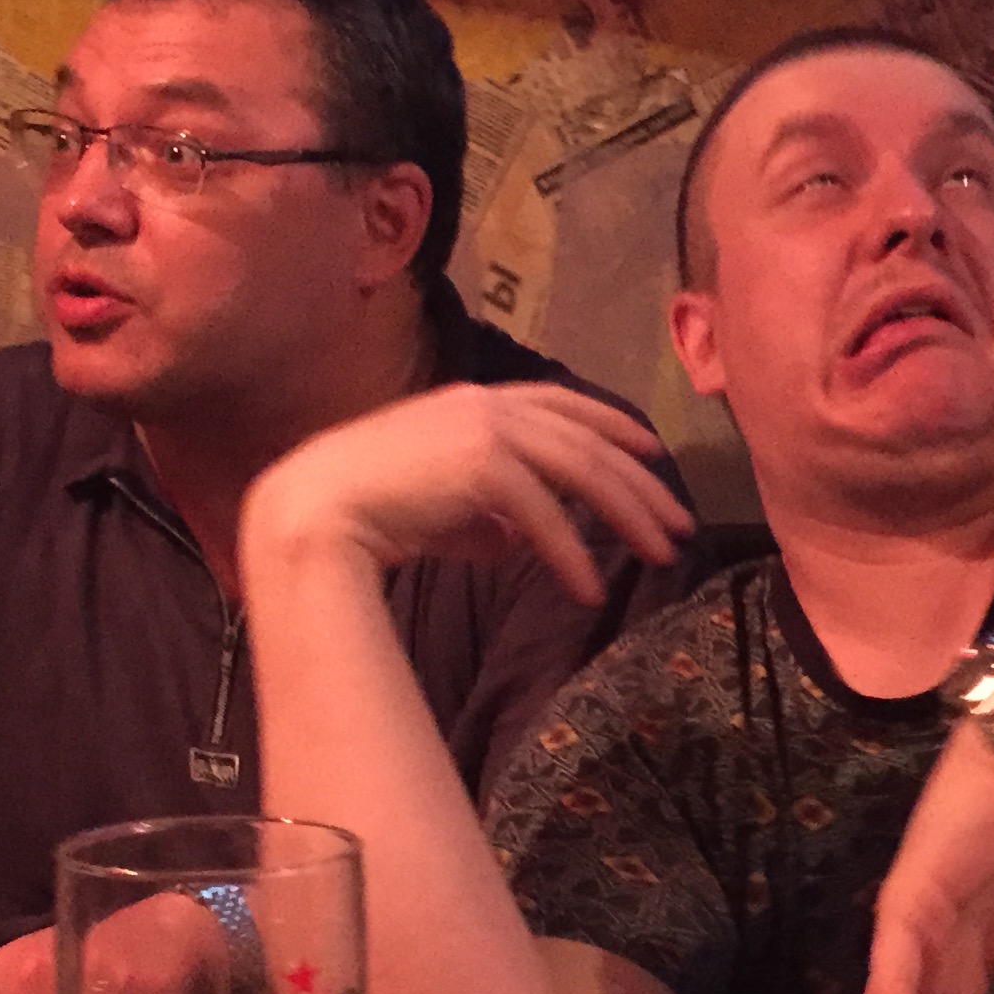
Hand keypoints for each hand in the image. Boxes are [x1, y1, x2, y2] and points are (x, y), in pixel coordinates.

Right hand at [243, 383, 693, 603]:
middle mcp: (487, 405)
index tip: (653, 453)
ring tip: (660, 556)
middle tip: (681, 525)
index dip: (613, 425)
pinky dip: (571, 556)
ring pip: (581, 470)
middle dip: (640, 484)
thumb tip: (520, 544)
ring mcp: (484, 429)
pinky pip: (545, 515)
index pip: (563, 404)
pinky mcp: (480, 465)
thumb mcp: (439, 507)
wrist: (312, 509)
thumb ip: (484, 517)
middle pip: (587, 441)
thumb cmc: (365, 507)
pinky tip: (587, 591)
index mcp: (475, 403)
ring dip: (627, 515)